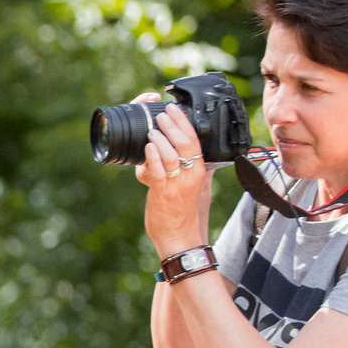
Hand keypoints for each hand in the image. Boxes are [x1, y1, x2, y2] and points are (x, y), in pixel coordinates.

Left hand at [133, 97, 216, 258]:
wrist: (181, 238)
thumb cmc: (186, 214)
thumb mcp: (197, 188)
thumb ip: (196, 171)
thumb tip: (194, 156)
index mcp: (200, 171)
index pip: (195, 141)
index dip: (185, 123)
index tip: (175, 110)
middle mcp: (191, 175)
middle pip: (185, 143)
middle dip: (174, 124)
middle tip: (163, 112)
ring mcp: (177, 184)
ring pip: (172, 154)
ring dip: (162, 138)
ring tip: (153, 128)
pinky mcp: (163, 193)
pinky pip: (159, 171)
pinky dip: (154, 157)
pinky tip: (148, 147)